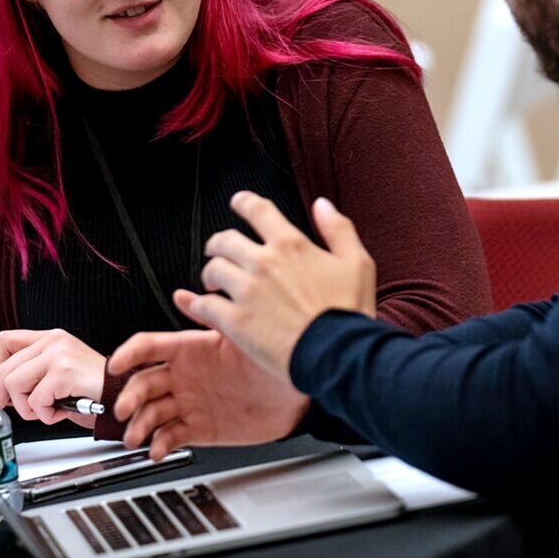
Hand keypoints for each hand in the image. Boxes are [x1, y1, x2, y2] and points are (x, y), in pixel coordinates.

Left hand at [0, 329, 104, 427]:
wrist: (120, 395)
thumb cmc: (89, 389)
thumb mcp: (52, 375)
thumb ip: (23, 374)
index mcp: (50, 338)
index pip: (4, 340)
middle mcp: (54, 341)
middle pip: (4, 369)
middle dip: (7, 397)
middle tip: (25, 407)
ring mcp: (59, 355)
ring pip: (14, 384)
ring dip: (28, 407)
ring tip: (48, 407)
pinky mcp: (64, 372)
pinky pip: (35, 400)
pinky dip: (46, 415)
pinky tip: (62, 410)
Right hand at [110, 321, 310, 458]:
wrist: (296, 396)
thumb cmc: (271, 359)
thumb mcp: (240, 335)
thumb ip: (211, 316)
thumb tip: (183, 294)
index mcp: (190, 349)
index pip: (149, 347)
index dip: (129, 354)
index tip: (115, 364)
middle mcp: (185, 376)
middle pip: (143, 383)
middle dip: (128, 396)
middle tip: (124, 409)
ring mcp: (190, 402)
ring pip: (151, 413)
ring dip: (138, 425)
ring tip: (136, 436)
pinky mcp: (199, 427)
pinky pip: (170, 436)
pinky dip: (159, 445)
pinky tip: (157, 449)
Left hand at [185, 192, 375, 380]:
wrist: (338, 355)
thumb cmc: (350, 311)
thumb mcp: (357, 262)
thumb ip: (338, 228)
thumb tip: (322, 204)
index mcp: (291, 244)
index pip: (257, 210)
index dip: (243, 202)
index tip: (238, 202)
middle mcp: (264, 262)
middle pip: (224, 240)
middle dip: (218, 243)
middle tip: (219, 251)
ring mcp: (247, 291)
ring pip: (212, 269)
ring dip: (210, 274)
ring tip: (214, 284)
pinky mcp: (235, 322)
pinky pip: (205, 306)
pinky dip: (201, 305)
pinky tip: (206, 308)